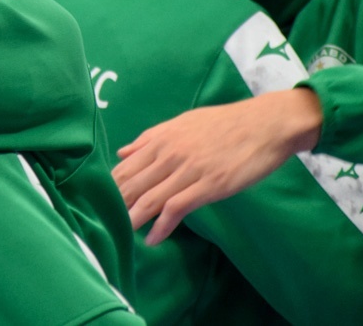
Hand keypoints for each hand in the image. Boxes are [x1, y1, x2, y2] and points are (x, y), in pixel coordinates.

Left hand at [112, 89, 322, 244]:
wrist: (265, 124)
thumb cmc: (225, 123)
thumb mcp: (183, 123)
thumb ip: (151, 138)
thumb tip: (123, 151)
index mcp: (161, 138)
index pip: (125, 167)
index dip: (109, 188)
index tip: (97, 205)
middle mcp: (169, 153)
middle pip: (132, 184)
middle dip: (114, 206)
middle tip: (101, 225)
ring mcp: (188, 169)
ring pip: (149, 198)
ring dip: (131, 219)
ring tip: (118, 235)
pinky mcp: (208, 185)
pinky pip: (176, 208)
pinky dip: (162, 226)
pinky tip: (152, 239)